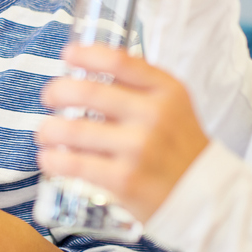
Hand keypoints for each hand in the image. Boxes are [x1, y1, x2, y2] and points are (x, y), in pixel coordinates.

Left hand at [36, 44, 209, 221]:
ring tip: (44, 133)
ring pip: (73, 130)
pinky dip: (53, 159)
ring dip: (48, 129)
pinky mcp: (124, 180)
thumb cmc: (180, 149)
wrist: (207, 198)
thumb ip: (139, 87)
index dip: (86, 54)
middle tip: (49, 97)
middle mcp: (154, 115)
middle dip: (57, 91)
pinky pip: (74, 164)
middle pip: (88, 91)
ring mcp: (138, 148)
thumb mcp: (173, 107)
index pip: (119, 60)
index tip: (67, 54)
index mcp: (166, 91)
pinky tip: (49, 158)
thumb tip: (89, 70)